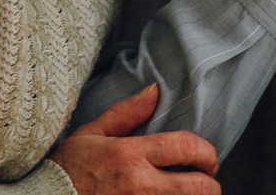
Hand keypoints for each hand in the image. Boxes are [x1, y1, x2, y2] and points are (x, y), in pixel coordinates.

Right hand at [51, 84, 220, 194]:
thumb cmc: (65, 171)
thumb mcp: (90, 135)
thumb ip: (125, 113)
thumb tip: (154, 91)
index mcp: (130, 155)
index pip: (186, 147)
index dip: (206, 152)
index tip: (207, 158)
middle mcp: (139, 185)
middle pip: (199, 187)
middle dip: (210, 184)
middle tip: (206, 180)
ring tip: (190, 193)